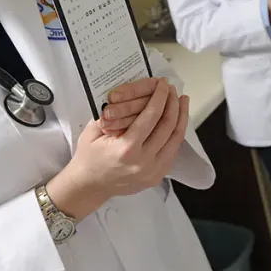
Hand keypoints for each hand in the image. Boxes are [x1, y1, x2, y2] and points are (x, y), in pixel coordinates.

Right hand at [46, 78, 187, 218]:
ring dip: (181, 117)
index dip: (160, 97)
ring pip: (176, 139)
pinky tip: (177, 120)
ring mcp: (153, 172)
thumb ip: (112, 113)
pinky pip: (173, 150)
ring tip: (182, 101)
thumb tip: (134, 93)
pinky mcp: (157, 176)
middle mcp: (144, 162)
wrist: (90, 187)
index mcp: (127, 149)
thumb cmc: (88, 157)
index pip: (151, 116)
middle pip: (168, 126)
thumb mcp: (92, 131)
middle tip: (173, 89)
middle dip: (173, 104)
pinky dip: (177, 133)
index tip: (163, 84)